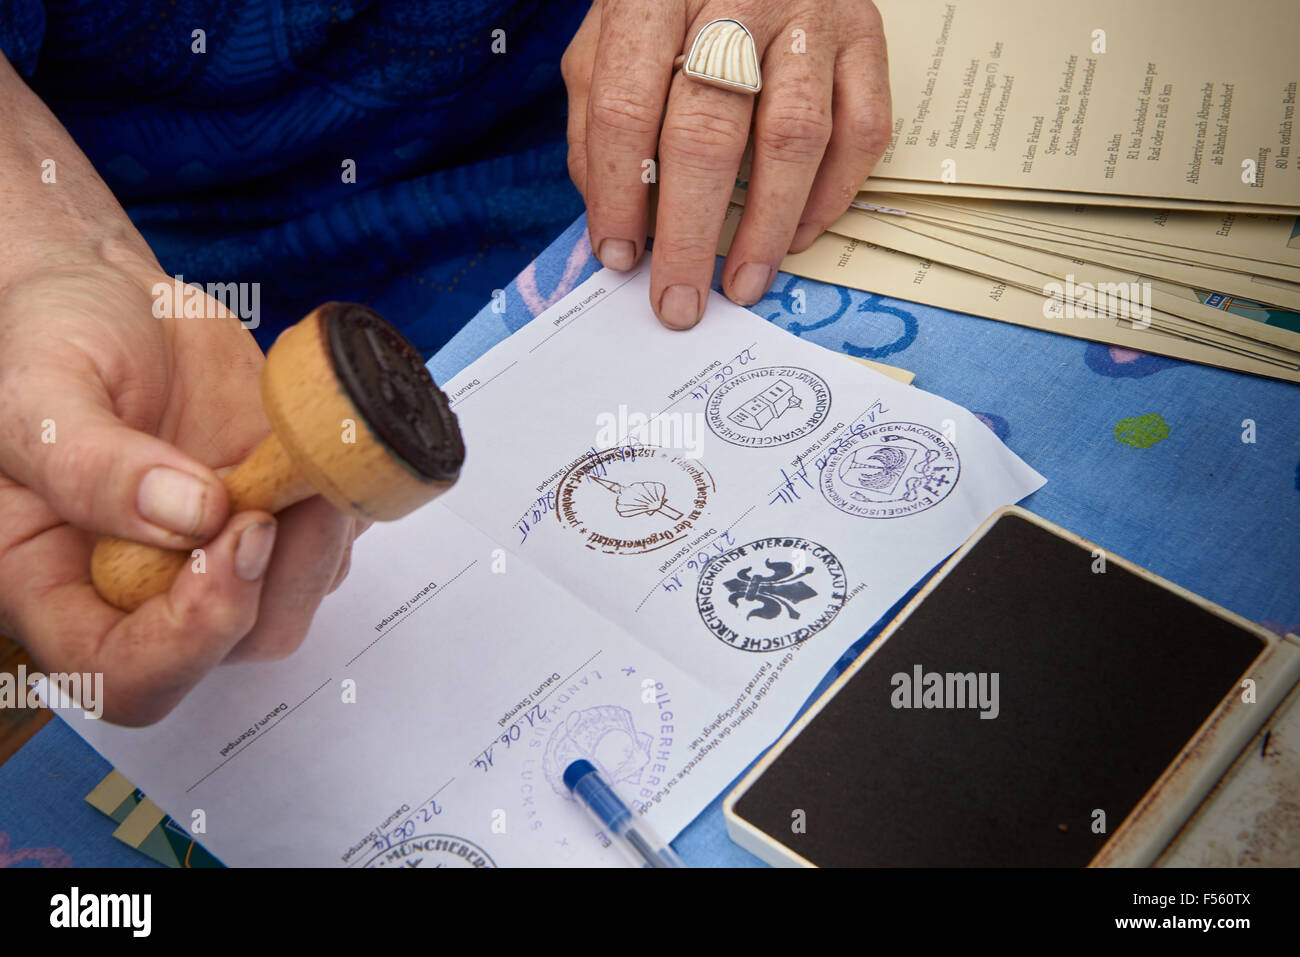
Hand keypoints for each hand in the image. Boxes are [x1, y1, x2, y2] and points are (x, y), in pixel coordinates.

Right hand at [0, 239, 362, 725]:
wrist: (108, 302)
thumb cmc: (43, 343)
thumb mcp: (36, 392)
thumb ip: (91, 463)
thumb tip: (190, 515)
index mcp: (53, 587)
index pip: (124, 675)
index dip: (188, 642)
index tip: (231, 546)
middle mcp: (140, 593)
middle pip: (231, 649)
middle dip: (274, 580)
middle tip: (283, 490)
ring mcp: (214, 560)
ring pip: (293, 602)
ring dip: (318, 540)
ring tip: (305, 455)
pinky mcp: (271, 521)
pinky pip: (325, 548)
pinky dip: (338, 505)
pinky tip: (318, 448)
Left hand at [563, 0, 890, 327]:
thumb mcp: (612, 31)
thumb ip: (598, 113)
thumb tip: (612, 215)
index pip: (626, 107)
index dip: (619, 192)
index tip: (618, 256)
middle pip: (708, 133)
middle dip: (687, 233)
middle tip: (678, 300)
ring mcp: (811, 17)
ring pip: (794, 137)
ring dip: (765, 227)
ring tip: (742, 284)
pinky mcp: (865, 37)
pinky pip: (861, 130)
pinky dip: (832, 195)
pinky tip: (798, 235)